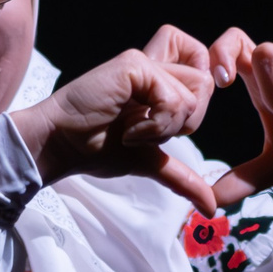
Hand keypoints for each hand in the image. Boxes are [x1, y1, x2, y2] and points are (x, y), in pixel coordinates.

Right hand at [12, 27, 219, 213]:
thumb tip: (211, 207)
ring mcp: (144, 64)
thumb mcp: (149, 161)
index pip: (204, 73)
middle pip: (206, 84)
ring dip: (166, 126)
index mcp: (158, 81)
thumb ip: (181, 177)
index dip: (202, 97)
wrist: (61, 145)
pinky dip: (155, 126)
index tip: (178, 124)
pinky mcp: (134, 65)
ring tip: (133, 132)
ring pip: (194, 93)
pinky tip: (127, 130)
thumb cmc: (95, 148)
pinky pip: (173, 98)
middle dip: (185, 121)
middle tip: (148, 132)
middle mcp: (153, 67)